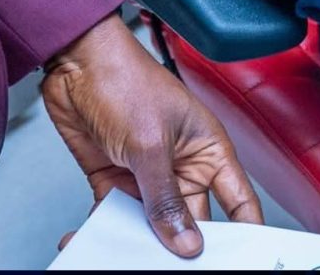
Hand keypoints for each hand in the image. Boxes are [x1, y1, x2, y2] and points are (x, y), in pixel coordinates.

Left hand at [42, 13, 261, 256]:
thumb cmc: (127, 81)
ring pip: (151, 225)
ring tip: (125, 257)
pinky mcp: (114, 180)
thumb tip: (187, 242)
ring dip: (137, 242)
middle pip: (192, 221)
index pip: (238, 200)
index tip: (239, 258)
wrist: (75, 64)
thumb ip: (166, 198)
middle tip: (170, 264)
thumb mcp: (151, 145)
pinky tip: (91, 243)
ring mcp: (148, 176)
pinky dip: (102, 233)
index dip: (245, 231)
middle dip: (182, 246)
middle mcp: (182, 167)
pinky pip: (113, 218)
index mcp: (208, 151)